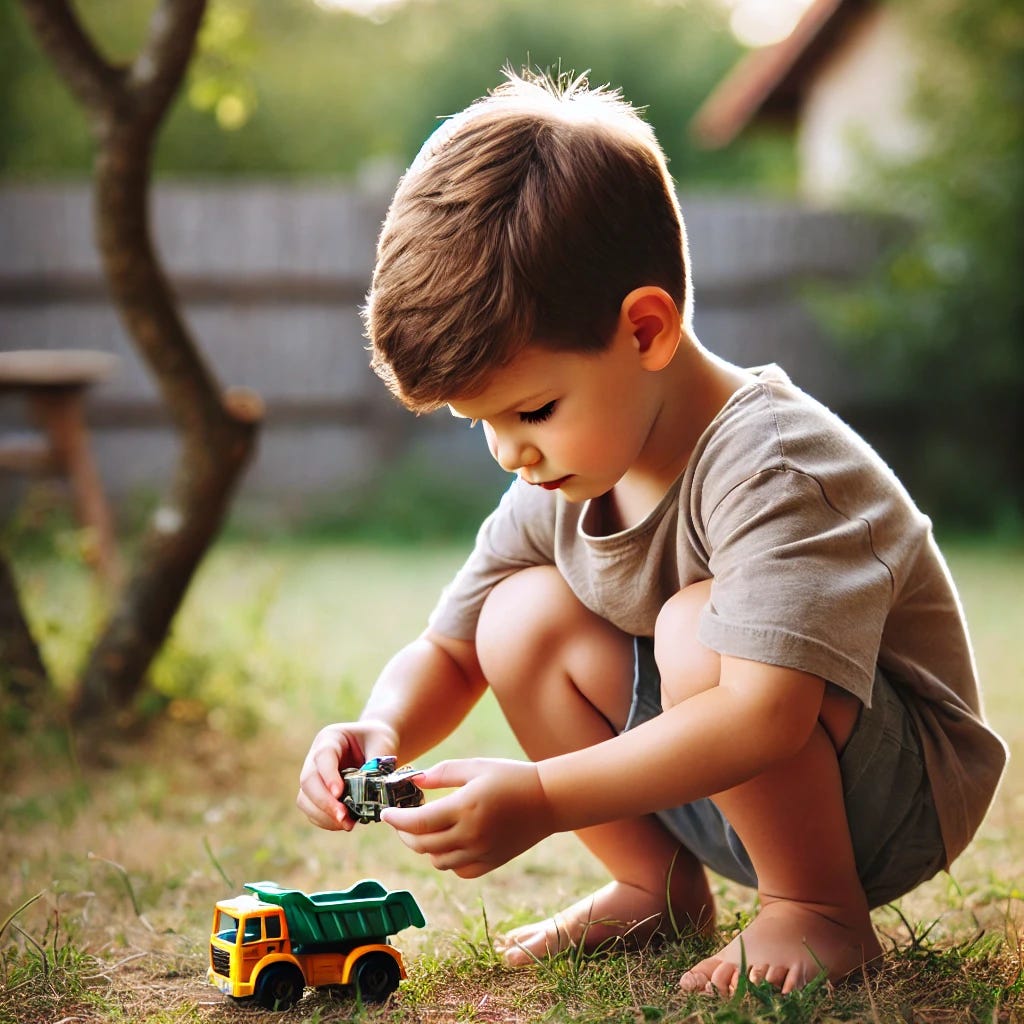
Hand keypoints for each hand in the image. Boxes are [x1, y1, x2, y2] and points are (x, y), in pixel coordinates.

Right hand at [296, 719, 396, 830]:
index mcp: (330, 738)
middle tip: (343, 817)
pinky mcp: (317, 793)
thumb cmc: (378, 739)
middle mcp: (315, 757)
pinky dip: (326, 821)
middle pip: (308, 780)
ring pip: (305, 798)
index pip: (323, 756)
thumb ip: (378, 762)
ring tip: (347, 824)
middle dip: (324, 802)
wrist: (374, 743)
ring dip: (323, 815)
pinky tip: (345, 824)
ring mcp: (313, 776)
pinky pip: (312, 810)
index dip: (328, 776)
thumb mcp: (382, 742)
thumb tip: (376, 788)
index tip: (339, 794)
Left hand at [381, 758, 556, 877]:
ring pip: (438, 861)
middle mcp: (470, 835)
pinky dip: (445, 860)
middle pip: (423, 845)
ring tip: (421, 832)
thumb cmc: (511, 776)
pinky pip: (458, 870)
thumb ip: (443, 773)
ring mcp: (481, 852)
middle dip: (405, 834)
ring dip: (423, 848)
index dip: (396, 820)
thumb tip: (414, 780)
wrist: (548, 799)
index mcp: (464, 808)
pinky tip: (445, 844)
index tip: (386, 814)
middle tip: (400, 822)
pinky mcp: (491, 862)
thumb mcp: (475, 766)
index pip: (418, 822)